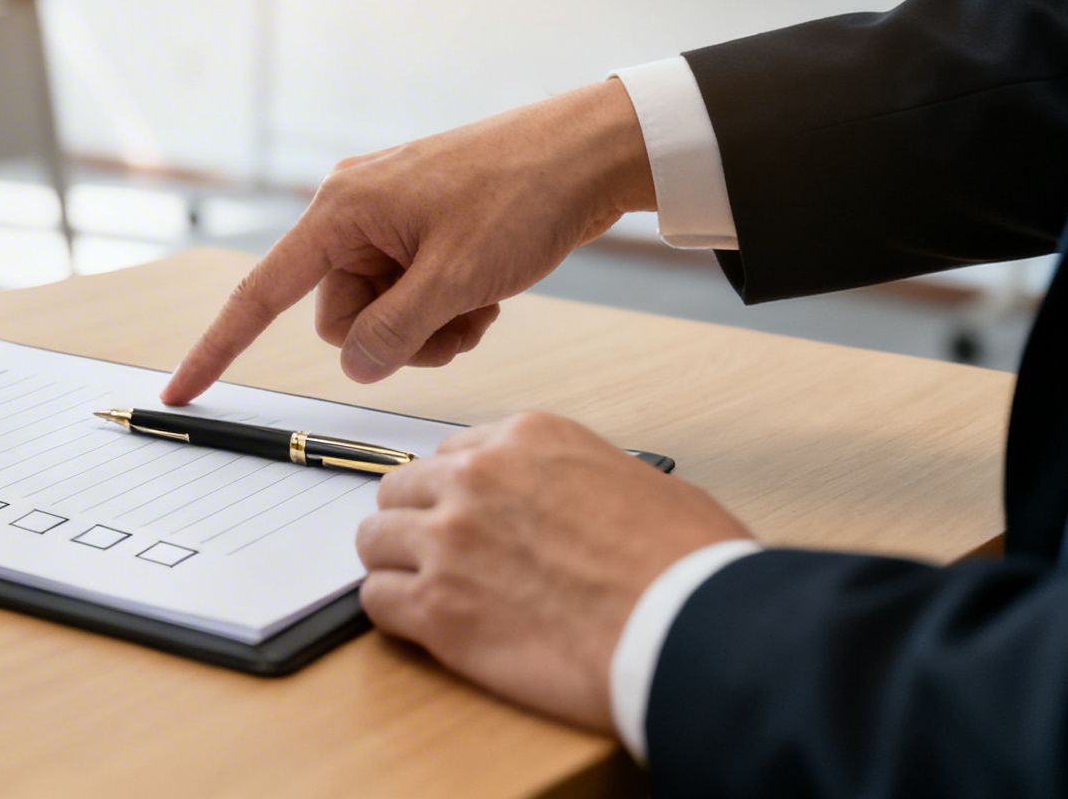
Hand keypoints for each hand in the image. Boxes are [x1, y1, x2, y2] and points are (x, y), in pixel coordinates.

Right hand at [162, 79, 655, 403]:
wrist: (588, 153)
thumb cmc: (524, 195)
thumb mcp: (457, 279)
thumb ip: (395, 332)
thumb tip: (356, 363)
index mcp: (342, 212)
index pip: (261, 294)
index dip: (217, 349)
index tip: (180, 392)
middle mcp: (352, 214)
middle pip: (339, 319)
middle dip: (393, 338)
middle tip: (456, 320)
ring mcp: (388, 224)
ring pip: (379, 317)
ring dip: (429, 330)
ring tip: (480, 306)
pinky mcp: (420, 235)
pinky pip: (409, 298)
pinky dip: (445, 312)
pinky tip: (487, 295)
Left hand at [356, 411, 749, 730]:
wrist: (691, 628)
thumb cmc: (687, 562)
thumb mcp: (635, 479)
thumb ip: (571, 477)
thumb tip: (554, 504)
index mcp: (527, 438)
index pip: (452, 454)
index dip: (457, 492)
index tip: (467, 517)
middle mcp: (477, 478)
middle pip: (402, 490)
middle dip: (417, 521)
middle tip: (443, 557)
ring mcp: (449, 541)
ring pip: (375, 539)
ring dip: (396, 563)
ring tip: (428, 592)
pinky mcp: (437, 608)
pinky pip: (377, 599)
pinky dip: (394, 613)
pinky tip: (426, 625)